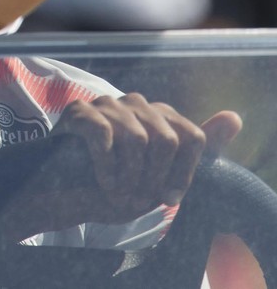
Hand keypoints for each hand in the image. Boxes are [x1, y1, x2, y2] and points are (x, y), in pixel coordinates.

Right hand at [51, 94, 241, 222]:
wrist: (66, 198)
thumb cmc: (115, 187)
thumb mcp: (162, 177)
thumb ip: (196, 147)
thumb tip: (234, 117)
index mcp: (158, 115)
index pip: (191, 137)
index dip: (182, 174)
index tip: (166, 198)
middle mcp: (135, 103)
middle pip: (166, 139)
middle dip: (153, 178)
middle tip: (134, 197)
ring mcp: (106, 104)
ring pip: (138, 139)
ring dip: (128, 177)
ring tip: (116, 192)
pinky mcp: (80, 111)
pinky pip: (106, 138)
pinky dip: (106, 168)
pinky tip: (100, 181)